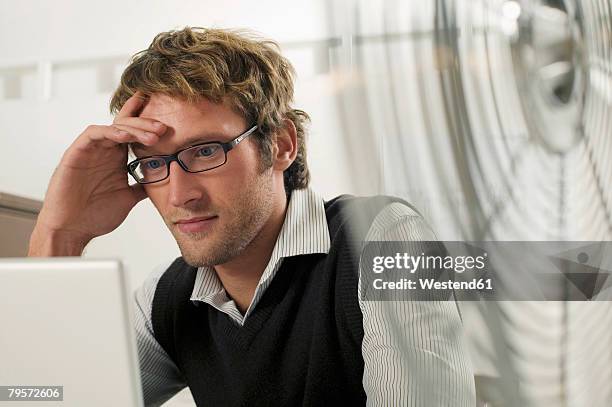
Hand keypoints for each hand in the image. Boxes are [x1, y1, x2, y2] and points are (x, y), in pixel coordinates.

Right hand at [29, 92, 164, 255]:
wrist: (72, 230)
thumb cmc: (95, 215)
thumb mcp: (128, 198)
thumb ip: (142, 186)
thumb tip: (162, 182)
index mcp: (117, 158)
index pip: (134, 134)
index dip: (149, 126)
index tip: (170, 127)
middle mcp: (105, 151)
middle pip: (127, 126)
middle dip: (146, 125)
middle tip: (163, 128)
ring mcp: (91, 150)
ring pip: (113, 127)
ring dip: (133, 128)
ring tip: (152, 135)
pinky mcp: (76, 152)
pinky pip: (93, 134)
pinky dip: (110, 132)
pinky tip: (125, 136)